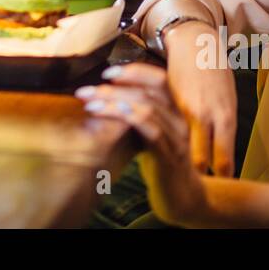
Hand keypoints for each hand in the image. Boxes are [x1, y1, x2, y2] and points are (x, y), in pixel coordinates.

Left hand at [76, 62, 207, 224]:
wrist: (182, 198)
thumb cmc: (161, 163)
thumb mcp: (150, 134)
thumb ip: (137, 115)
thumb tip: (107, 96)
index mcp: (176, 111)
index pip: (160, 80)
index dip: (135, 71)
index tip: (108, 72)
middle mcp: (179, 120)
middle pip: (150, 91)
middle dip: (115, 87)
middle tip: (86, 91)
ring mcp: (177, 137)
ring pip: (147, 107)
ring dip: (114, 102)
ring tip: (90, 104)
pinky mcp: (170, 155)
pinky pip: (149, 129)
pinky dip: (128, 117)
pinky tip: (109, 114)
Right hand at [163, 21, 237, 176]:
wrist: (196, 44)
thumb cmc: (216, 73)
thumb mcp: (228, 101)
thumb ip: (223, 127)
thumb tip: (223, 154)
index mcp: (225, 116)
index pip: (223, 158)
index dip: (221, 172)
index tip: (219, 179)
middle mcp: (204, 116)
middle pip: (200, 159)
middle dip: (198, 171)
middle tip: (195, 178)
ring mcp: (182, 108)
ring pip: (178, 145)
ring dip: (177, 155)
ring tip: (176, 162)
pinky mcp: (164, 100)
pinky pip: (161, 125)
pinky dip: (159, 134)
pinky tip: (158, 139)